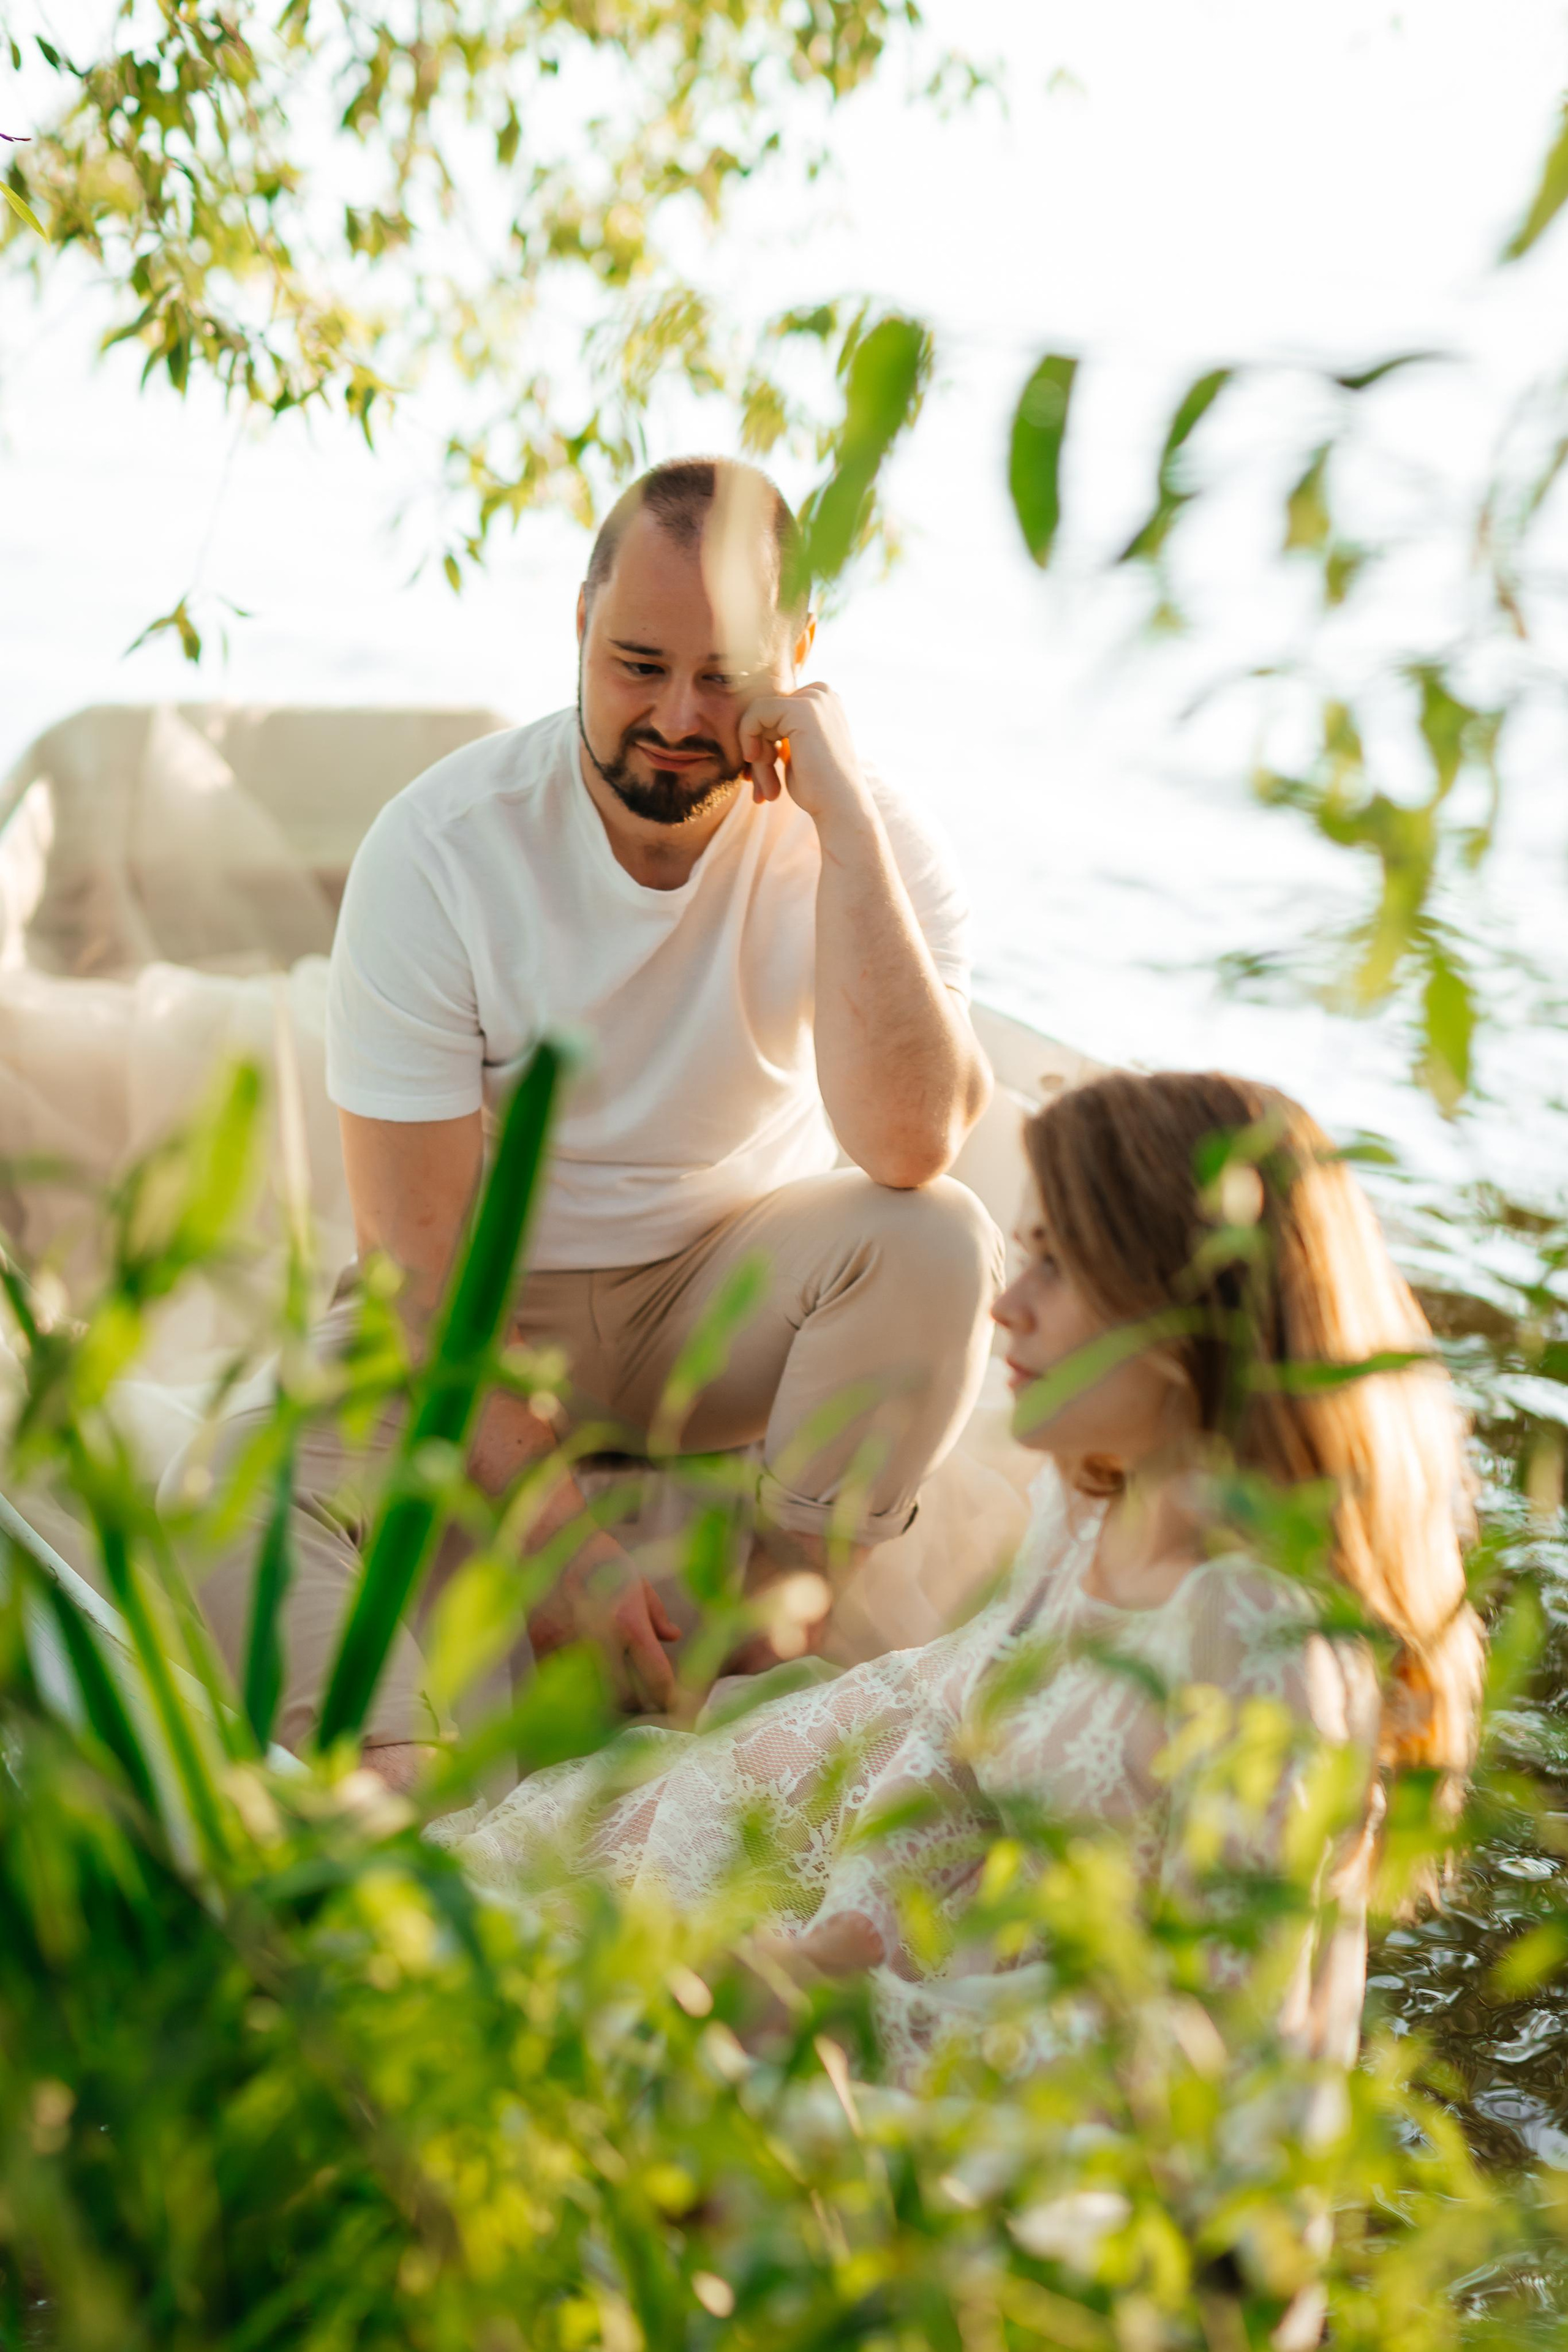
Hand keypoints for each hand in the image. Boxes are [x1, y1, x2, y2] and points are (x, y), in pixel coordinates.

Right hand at [528, 1545, 680, 1711]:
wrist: (548, 1539)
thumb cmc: (598, 1557)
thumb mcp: (638, 1579)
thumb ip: (657, 1614)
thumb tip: (675, 1637)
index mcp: (629, 1623)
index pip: (658, 1680)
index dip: (672, 1700)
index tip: (677, 1705)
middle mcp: (600, 1642)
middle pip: (628, 1701)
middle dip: (642, 1707)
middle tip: (648, 1703)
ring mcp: (568, 1649)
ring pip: (594, 1703)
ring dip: (612, 1708)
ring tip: (621, 1702)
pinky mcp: (542, 1649)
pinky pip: (564, 1691)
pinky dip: (577, 1699)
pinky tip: (588, 1693)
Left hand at [737, 682, 869, 829]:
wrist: (839, 807)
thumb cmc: (816, 788)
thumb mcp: (794, 750)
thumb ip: (778, 729)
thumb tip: (746, 719)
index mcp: (821, 701)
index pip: (773, 709)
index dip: (763, 740)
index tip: (763, 771)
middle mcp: (821, 693)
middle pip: (765, 711)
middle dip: (758, 748)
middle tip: (762, 784)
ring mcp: (814, 697)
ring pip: (758, 714)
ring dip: (755, 753)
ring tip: (766, 785)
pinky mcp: (802, 708)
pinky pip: (756, 712)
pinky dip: (748, 738)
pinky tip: (756, 762)